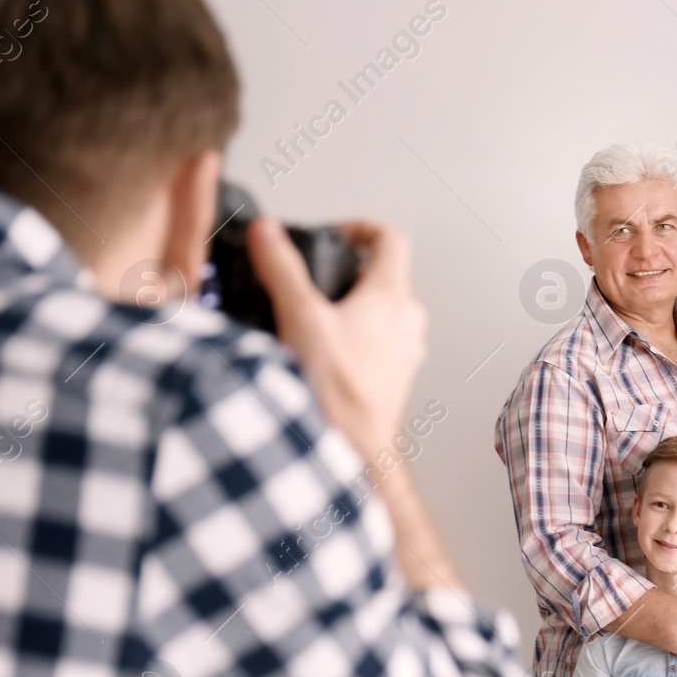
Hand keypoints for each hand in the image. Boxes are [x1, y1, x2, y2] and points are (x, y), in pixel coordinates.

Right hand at [249, 217, 427, 466]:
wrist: (353, 448)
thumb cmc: (336, 390)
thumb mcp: (300, 317)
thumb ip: (282, 269)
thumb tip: (268, 232)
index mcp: (391, 297)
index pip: (390, 239)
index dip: (361, 228)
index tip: (336, 234)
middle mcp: (408, 321)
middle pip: (387, 276)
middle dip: (350, 271)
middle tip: (318, 278)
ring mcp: (407, 350)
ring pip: (385, 311)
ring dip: (355, 305)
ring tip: (317, 316)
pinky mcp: (398, 376)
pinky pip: (383, 342)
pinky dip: (359, 336)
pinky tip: (326, 351)